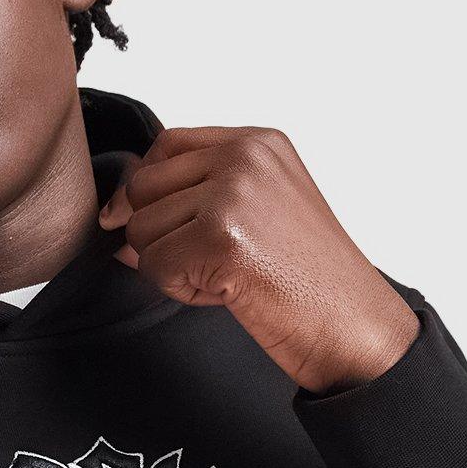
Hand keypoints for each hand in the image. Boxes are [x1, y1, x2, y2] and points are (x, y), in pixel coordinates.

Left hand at [97, 127, 420, 394]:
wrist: (352, 325)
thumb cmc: (310, 281)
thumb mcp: (259, 214)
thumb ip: (197, 198)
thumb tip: (114, 216)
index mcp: (259, 142)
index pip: (168, 144)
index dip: (151, 188)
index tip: (157, 223)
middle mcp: (244, 157)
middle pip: (143, 185)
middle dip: (160, 232)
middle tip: (210, 263)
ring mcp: (232, 193)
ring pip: (140, 227)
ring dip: (171, 265)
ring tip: (225, 278)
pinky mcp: (219, 236)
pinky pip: (152, 264)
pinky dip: (179, 289)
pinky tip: (224, 294)